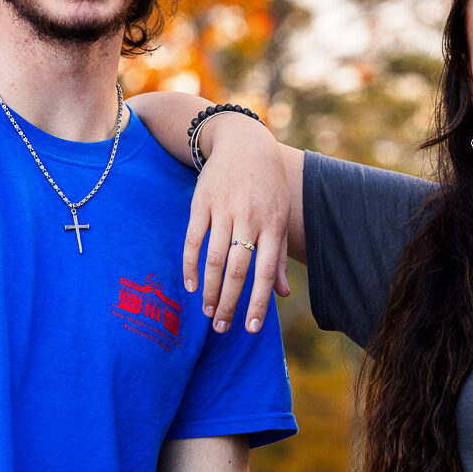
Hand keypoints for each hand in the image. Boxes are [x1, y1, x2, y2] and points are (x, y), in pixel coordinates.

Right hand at [184, 113, 291, 332]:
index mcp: (273, 224)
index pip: (265, 273)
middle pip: (236, 271)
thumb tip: (281, 294)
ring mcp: (224, 210)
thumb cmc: (267, 185)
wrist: (244, 142)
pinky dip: (191, 265)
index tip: (251, 329)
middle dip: (228, 303)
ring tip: (207, 312)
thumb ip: (277, 256)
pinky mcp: (201, 203)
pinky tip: (191, 285)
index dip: (258, 303)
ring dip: (209, 290)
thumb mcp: (280, 215)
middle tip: (221, 328)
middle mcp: (249, 218)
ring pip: (214, 259)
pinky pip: (193, 240)